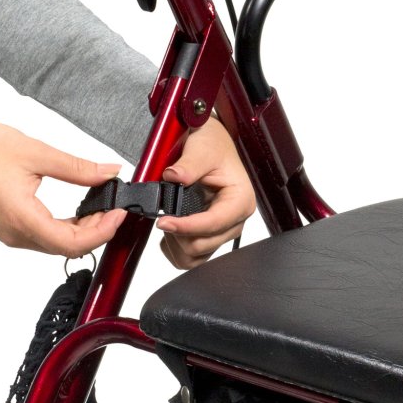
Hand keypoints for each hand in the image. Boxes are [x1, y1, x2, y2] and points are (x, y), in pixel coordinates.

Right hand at [0, 120, 126, 257]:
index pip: (73, 243)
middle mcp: (17, 235)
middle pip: (69, 248)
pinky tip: (81, 211)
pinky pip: (46, 238)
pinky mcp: (11, 230)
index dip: (102, 231)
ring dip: (84, 231)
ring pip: (58, 246)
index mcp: (22, 218)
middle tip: (115, 206)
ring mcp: (12, 235)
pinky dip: (68, 228)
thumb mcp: (37, 153)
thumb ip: (78, 168)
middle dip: (98, 231)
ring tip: (101, 206)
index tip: (119, 211)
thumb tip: (109, 173)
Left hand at [156, 118, 255, 268]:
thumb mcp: (202, 148)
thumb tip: (174, 176)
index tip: (163, 221)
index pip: (213, 224)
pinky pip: (191, 257)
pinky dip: (176, 248)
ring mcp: (222, 231)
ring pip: (195, 256)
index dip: (185, 226)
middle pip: (202, 245)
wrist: (210, 145)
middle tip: (162, 216)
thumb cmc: (212, 145)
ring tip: (168, 221)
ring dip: (176, 243)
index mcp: (240, 201)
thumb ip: (189, 165)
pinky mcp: (210, 237)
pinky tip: (171, 229)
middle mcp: (234, 220)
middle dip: (178, 234)